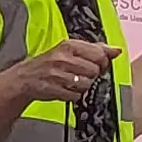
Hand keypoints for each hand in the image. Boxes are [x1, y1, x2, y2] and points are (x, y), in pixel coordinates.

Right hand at [0, 39, 117, 107]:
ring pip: (87, 84)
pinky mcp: (54, 89)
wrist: (25, 78)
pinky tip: (66, 89)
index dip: (101, 62)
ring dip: (83, 86)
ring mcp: (58, 75)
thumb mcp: (71, 50)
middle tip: (81, 74)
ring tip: (72, 82)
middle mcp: (63, 58)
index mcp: (68, 45)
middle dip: (91, 75)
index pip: (99, 54)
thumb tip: (116, 50)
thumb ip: (95, 49)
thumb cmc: (51, 63)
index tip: (95, 64)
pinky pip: (76, 96)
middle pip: (94, 71)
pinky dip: (74, 95)